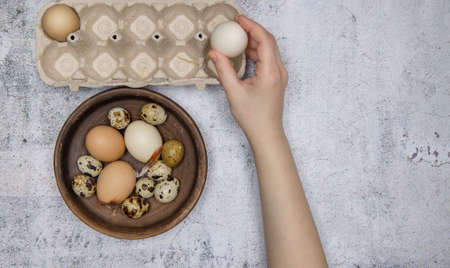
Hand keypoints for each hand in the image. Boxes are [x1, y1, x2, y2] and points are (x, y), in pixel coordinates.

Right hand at [208, 15, 287, 139]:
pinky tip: (244, 52)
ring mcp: (279, 75)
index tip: (238, 20)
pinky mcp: (276, 79)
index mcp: (271, 72)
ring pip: (269, 49)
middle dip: (252, 30)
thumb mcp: (234, 92)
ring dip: (254, 41)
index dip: (251, 26)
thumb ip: (223, 70)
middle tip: (236, 25)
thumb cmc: (253, 118)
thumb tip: (215, 53)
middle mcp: (279, 71)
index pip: (264, 40)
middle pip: (268, 41)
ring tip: (237, 38)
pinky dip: (256, 51)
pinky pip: (268, 58)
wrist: (266, 133)